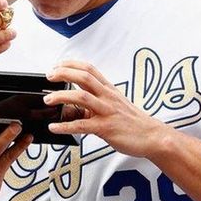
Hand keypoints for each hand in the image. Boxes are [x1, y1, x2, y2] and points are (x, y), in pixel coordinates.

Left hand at [45, 60, 169, 157]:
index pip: (89, 69)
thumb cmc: (133, 122)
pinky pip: (82, 125)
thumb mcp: (115, 105)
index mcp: (109, 90)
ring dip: (61, 97)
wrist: (152, 136)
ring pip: (81, 97)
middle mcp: (107, 97)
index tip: (57, 64)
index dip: (71, 64)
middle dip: (63, 74)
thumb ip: (96, 101)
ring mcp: (107, 111)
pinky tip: (54, 127)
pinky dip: (65, 126)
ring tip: (48, 100)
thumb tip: (73, 103)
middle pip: (83, 77)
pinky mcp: (106, 128)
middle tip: (49, 76)